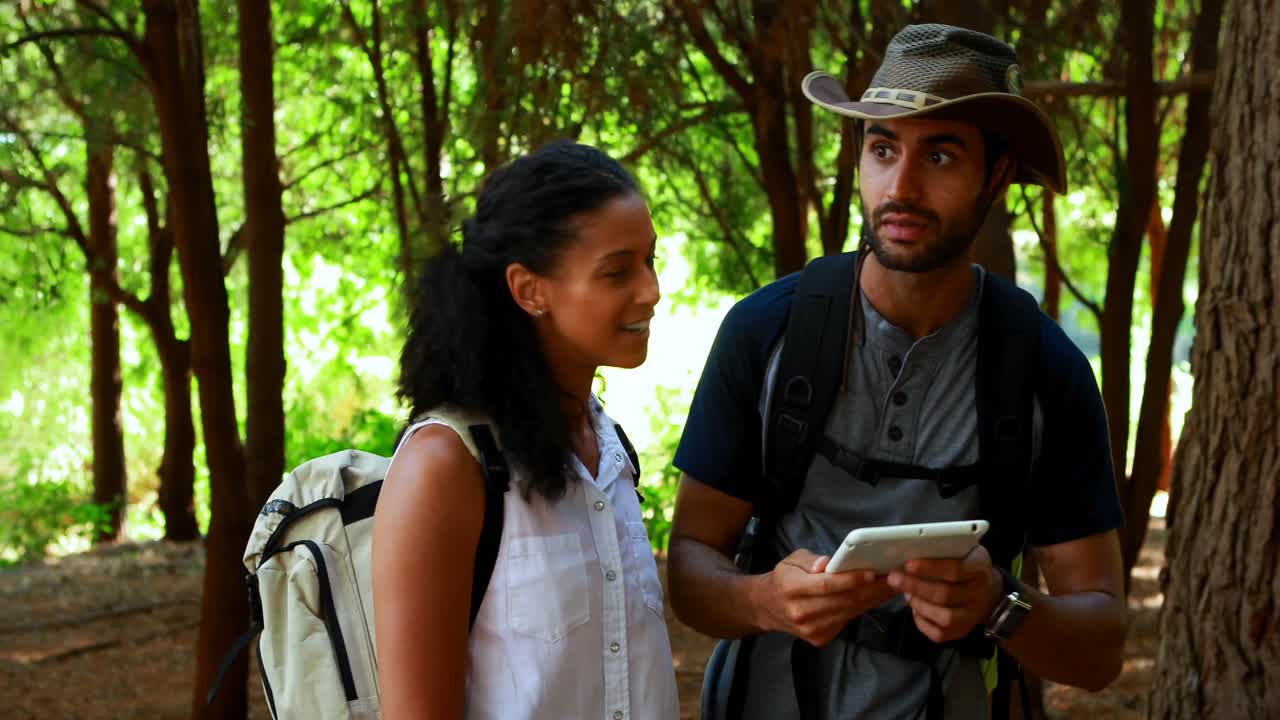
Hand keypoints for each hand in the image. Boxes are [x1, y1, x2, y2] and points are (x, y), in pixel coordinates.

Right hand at [757, 549, 896, 646]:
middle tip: (893, 577)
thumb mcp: (790, 560)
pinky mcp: (819, 639)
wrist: (767, 608)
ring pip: (849, 612)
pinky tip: (875, 598)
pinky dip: (863, 609)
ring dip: (872, 600)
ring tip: (890, 586)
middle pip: (843, 601)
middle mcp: (801, 612)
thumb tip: (827, 564)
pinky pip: (846, 622)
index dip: (850, 580)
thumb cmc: (783, 578)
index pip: (826, 585)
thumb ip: (809, 560)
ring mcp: (811, 629)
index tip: (872, 573)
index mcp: (791, 588)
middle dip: (871, 589)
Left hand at [887, 545, 1002, 643]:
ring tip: (906, 594)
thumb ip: (944, 550)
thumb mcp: (964, 551)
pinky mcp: (962, 632)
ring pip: (944, 617)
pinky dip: (922, 622)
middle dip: (915, 586)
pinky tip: (915, 609)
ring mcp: (971, 616)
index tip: (908, 564)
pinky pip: (939, 634)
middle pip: (945, 594)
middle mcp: (978, 595)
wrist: (989, 593)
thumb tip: (912, 548)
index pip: (955, 569)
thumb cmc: (967, 566)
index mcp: (978, 570)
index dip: (930, 568)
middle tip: (894, 579)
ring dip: (919, 605)